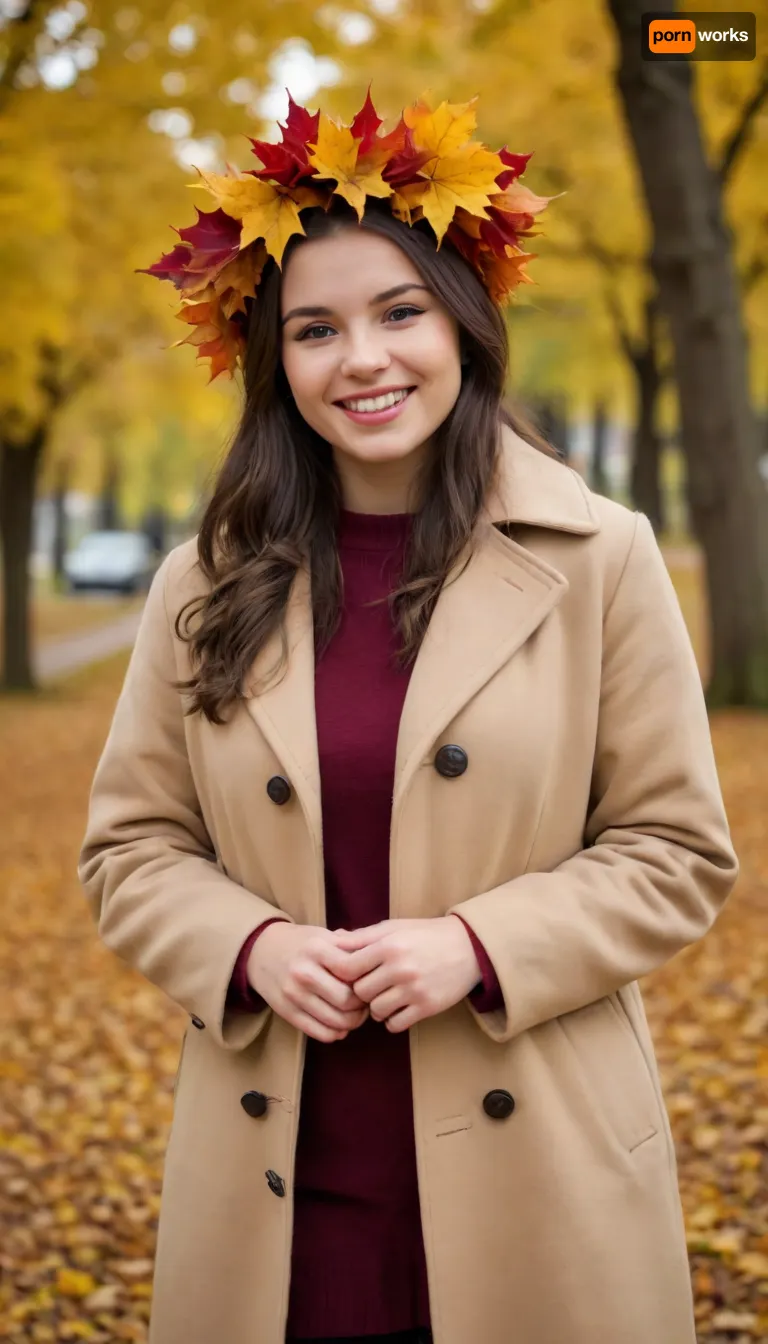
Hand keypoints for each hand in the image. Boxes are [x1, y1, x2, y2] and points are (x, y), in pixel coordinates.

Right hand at [246, 923, 369, 1043]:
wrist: (261, 950)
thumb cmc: (302, 943)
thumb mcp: (324, 935)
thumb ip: (351, 945)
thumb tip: (380, 958)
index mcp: (317, 949)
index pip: (353, 973)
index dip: (368, 981)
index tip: (372, 982)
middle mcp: (303, 972)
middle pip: (347, 1001)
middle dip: (363, 1006)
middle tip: (367, 1003)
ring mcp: (292, 994)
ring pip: (336, 1021)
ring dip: (352, 1023)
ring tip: (355, 1015)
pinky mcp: (285, 1012)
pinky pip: (319, 1032)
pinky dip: (336, 1033)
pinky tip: (340, 1025)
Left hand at [332, 916, 481, 1032]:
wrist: (468, 947)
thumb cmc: (426, 935)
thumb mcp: (394, 928)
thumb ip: (362, 937)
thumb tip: (332, 940)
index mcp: (389, 945)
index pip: (347, 968)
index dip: (343, 973)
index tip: (351, 974)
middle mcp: (401, 968)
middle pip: (360, 992)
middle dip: (362, 991)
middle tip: (370, 985)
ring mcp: (415, 990)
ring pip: (376, 1011)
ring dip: (376, 1007)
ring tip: (386, 996)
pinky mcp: (427, 1007)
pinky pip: (395, 1025)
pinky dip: (392, 1020)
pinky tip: (398, 1007)